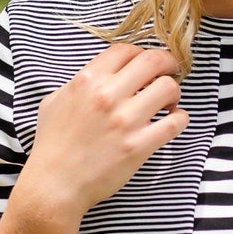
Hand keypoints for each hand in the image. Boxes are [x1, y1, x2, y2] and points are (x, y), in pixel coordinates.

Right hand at [18, 43, 188, 218]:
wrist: (54, 183)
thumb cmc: (52, 144)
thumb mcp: (54, 101)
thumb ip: (78, 84)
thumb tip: (98, 77)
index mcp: (87, 80)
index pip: (126, 50)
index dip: (141, 53)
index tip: (146, 64)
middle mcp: (108, 95)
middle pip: (153, 61)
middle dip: (167, 63)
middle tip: (170, 72)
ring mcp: (125, 121)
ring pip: (168, 88)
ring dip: (173, 91)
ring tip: (169, 102)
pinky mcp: (139, 146)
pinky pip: (174, 123)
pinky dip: (180, 118)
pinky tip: (174, 120)